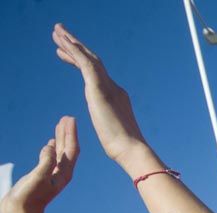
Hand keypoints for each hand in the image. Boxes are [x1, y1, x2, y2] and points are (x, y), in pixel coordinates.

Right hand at [0, 117, 78, 212]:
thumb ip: (45, 162)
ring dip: (61, 138)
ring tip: (60, 124)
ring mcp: (53, 174)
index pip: (71, 149)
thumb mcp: (37, 178)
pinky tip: (51, 143)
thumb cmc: (29, 198)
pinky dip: (52, 148)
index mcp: (64, 173)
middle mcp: (62, 173)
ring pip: (60, 152)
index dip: (71, 133)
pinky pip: (51, 158)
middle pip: (68, 149)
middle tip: (67, 117)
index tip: (70, 119)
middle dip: (68, 133)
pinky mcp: (44, 176)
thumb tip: (50, 146)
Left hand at [52, 24, 147, 166]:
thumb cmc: (123, 148)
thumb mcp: (112, 131)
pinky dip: (75, 51)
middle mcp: (113, 87)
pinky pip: (86, 64)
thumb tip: (111, 131)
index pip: (95, 73)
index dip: (78, 60)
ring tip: (57, 31)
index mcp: (115, 95)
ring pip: (88, 58)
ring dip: (71, 43)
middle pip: (92, 60)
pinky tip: (64, 42)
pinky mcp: (100, 89)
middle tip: (59, 33)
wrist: (131, 149)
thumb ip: (109, 123)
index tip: (63, 53)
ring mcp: (108, 86)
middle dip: (75, 46)